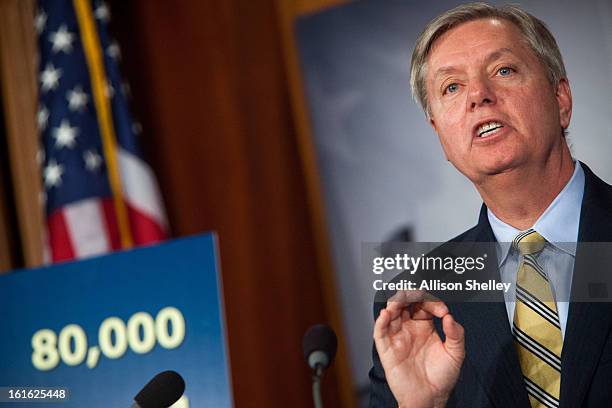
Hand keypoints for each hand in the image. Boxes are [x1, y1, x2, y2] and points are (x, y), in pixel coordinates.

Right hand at [373, 290, 464, 407]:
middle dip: (409, 294)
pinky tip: (387, 313)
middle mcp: (409, 329)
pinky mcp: (387, 349)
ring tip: (401, 300)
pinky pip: (380, 331)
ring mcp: (397, 337)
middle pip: (404, 303)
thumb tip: (450, 317)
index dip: (432, 302)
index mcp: (425, 327)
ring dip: (394, 302)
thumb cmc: (442, 378)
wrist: (431, 398)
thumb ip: (456, 334)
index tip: (442, 310)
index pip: (423, 304)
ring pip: (390, 313)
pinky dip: (380, 320)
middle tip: (417, 293)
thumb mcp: (456, 354)